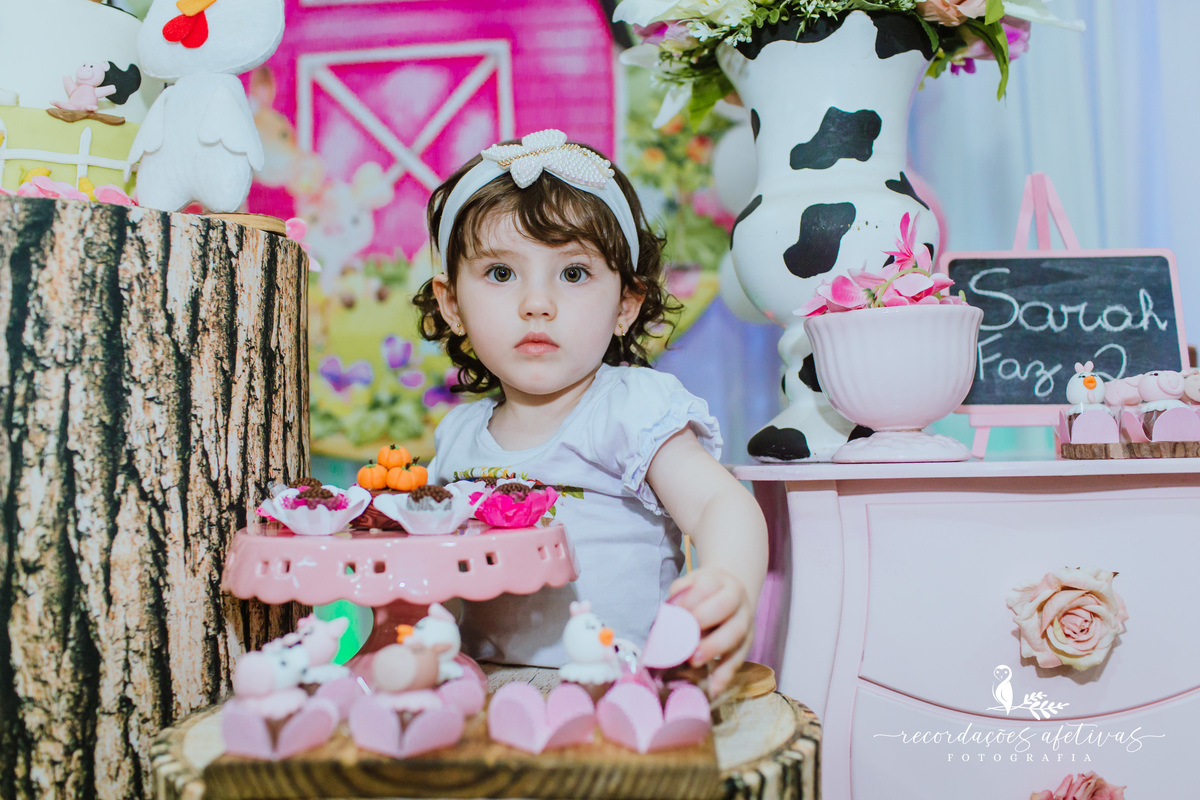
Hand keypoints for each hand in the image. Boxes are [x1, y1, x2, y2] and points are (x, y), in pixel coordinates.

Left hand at [667, 566, 753, 696]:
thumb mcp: (691, 583)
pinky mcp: (747, 643)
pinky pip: (739, 658)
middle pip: (724, 607)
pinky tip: (713, 687)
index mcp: (720, 581)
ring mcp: (746, 621)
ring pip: (736, 634)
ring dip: (714, 649)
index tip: (674, 613)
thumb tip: (669, 613)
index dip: (689, 600)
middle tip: (683, 632)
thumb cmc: (704, 592)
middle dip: (703, 621)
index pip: (706, 587)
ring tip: (694, 661)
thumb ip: (680, 594)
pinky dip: (726, 674)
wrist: (733, 593)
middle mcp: (737, 599)